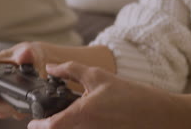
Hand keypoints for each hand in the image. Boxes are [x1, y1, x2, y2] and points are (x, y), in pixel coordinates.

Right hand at [0, 42, 51, 119]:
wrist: (39, 59)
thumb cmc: (30, 52)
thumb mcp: (30, 51)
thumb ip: (26, 53)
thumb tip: (24, 55)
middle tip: (15, 106)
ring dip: (8, 109)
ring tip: (23, 103)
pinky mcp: (4, 97)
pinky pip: (5, 110)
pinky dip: (15, 110)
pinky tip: (25, 105)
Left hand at [28, 62, 182, 128]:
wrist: (158, 115)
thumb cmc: (131, 95)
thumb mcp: (99, 76)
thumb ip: (70, 70)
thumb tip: (51, 68)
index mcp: (84, 114)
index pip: (52, 126)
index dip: (38, 126)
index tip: (31, 124)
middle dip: (52, 124)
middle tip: (49, 115)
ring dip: (69, 123)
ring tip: (73, 111)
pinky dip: (82, 125)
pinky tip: (90, 117)